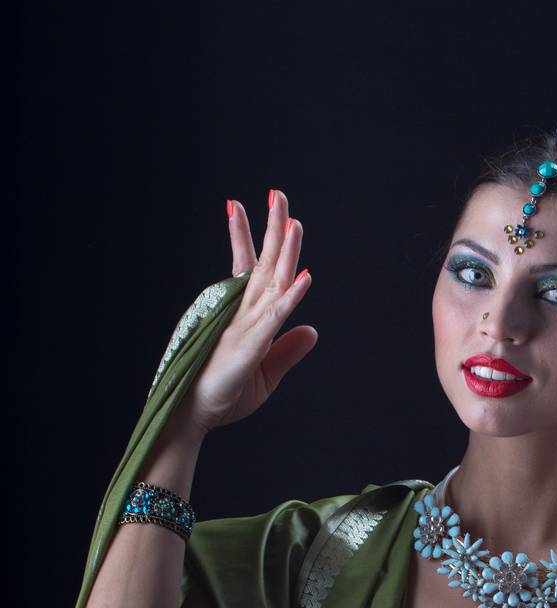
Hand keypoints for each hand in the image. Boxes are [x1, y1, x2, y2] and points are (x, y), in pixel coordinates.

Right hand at [179, 188, 317, 436]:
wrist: (193, 414)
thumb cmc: (224, 394)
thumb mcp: (267, 374)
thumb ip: (287, 350)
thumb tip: (312, 330)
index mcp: (248, 316)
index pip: (254, 269)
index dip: (258, 240)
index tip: (264, 212)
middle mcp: (245, 313)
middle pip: (263, 263)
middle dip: (271, 228)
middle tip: (276, 193)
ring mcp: (245, 325)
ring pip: (270, 280)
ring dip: (283, 249)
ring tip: (288, 215)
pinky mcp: (250, 345)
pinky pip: (275, 317)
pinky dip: (291, 297)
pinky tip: (304, 276)